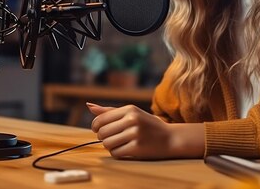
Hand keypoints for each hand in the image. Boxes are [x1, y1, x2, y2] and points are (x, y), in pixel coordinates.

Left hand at [86, 102, 203, 159]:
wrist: (171, 138)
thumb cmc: (148, 125)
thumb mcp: (132, 113)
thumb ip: (110, 111)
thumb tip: (89, 106)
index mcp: (129, 109)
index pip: (100, 119)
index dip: (96, 127)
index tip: (100, 130)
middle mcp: (132, 120)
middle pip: (102, 133)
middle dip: (103, 138)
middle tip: (112, 138)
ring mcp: (135, 134)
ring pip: (107, 144)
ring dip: (110, 146)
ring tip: (119, 144)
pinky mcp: (137, 148)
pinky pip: (116, 153)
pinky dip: (117, 153)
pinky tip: (125, 149)